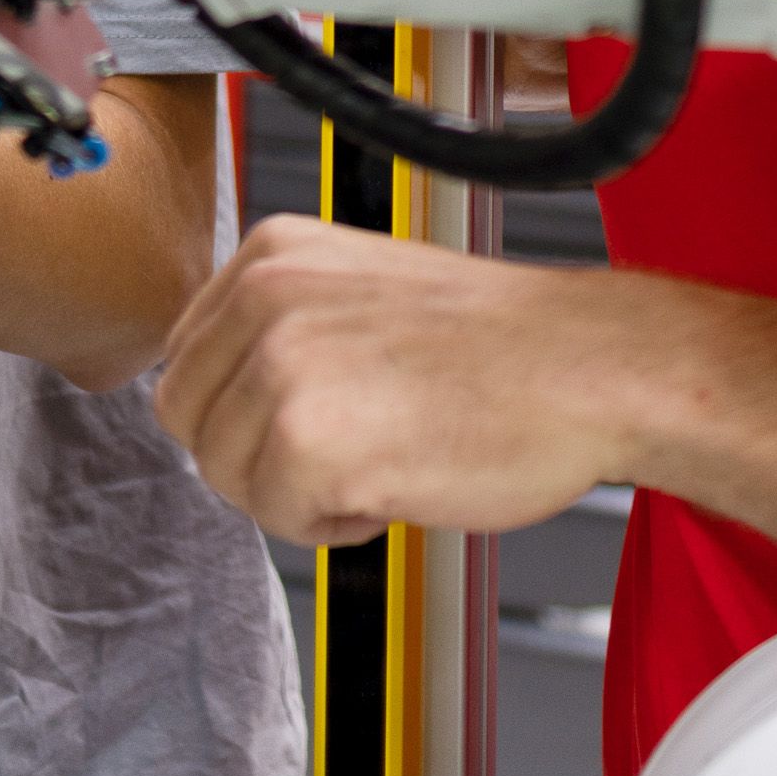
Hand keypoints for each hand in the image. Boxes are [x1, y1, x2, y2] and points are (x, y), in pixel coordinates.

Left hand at [156, 215, 642, 546]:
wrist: (591, 368)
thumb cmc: (504, 344)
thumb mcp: (361, 291)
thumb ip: (282, 324)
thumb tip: (220, 392)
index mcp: (274, 251)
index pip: (186, 357)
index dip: (241, 409)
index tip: (304, 416)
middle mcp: (266, 296)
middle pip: (188, 418)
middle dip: (254, 454)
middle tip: (342, 450)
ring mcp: (283, 365)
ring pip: (225, 475)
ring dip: (296, 491)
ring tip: (381, 457)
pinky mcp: (309, 440)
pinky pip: (278, 519)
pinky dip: (334, 523)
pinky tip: (396, 484)